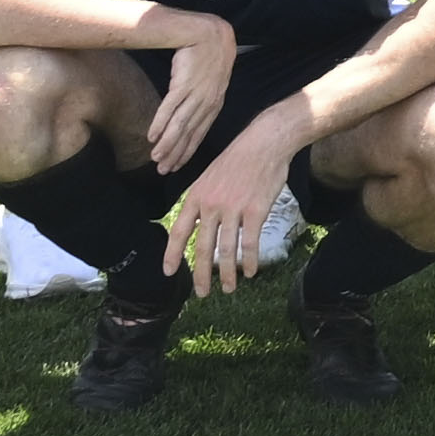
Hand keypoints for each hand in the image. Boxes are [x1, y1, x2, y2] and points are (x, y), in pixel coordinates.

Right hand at [145, 15, 238, 172]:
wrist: (208, 32)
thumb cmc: (209, 54)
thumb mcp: (212, 80)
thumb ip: (203, 97)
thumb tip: (191, 111)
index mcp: (215, 103)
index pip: (200, 133)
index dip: (188, 151)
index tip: (177, 165)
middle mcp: (207, 102)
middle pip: (189, 134)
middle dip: (176, 154)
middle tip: (164, 171)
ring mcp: (196, 94)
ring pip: (179, 125)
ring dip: (166, 144)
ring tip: (156, 159)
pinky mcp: (184, 84)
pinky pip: (170, 108)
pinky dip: (160, 123)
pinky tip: (152, 136)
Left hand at [167, 138, 284, 295]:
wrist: (265, 142)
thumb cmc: (239, 158)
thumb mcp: (209, 176)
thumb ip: (202, 201)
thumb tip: (197, 224)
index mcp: (196, 196)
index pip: (179, 231)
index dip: (172, 254)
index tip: (169, 272)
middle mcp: (211, 205)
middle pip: (202, 247)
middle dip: (201, 274)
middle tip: (202, 293)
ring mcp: (233, 209)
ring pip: (226, 250)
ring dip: (227, 274)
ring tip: (228, 288)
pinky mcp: (255, 211)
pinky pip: (250, 243)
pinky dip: (250, 260)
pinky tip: (251, 272)